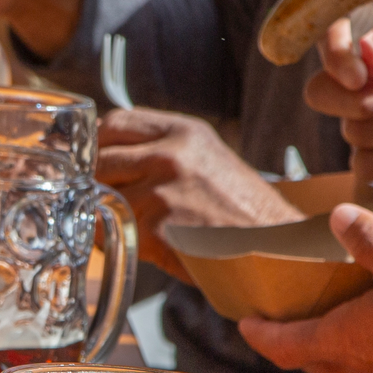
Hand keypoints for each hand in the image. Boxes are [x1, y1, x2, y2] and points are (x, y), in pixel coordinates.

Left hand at [93, 109, 294, 272]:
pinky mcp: (157, 224)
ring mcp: (163, 187)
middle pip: (101, 159)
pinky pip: (114, 229)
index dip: (99, 145)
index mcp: (184, 131)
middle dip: (99, 183)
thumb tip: (111, 155)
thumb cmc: (243, 214)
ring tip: (137, 227)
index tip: (95, 162)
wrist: (276, 249)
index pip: (115, 122)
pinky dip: (121, 240)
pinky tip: (147, 245)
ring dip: (109, 215)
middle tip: (108, 202)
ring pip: (104, 196)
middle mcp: (171, 152)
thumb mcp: (207, 161)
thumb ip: (163, 150)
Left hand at [239, 202, 372, 372]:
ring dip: (329, 351)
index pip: (282, 344)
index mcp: (340, 339)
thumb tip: (338, 216)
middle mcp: (355, 368)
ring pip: (342, 371)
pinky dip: (366, 358)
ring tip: (334, 326)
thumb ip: (371, 240)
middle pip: (308, 361)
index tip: (244, 323)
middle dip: (291, 343)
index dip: (259, 334)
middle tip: (284, 323)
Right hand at [307, 13, 372, 184]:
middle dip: (361, 102)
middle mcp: (357, 81)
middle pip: (320, 93)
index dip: (335, 58)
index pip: (328, 41)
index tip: (359, 75)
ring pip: (352, 132)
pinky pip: (365, 165)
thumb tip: (364, 52)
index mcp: (369, 42)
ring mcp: (362, 119)